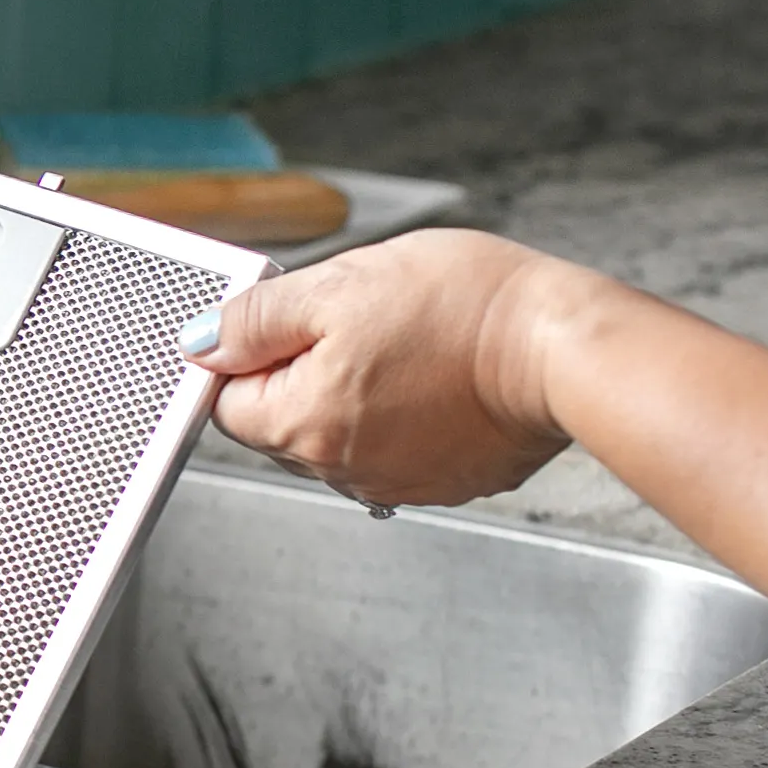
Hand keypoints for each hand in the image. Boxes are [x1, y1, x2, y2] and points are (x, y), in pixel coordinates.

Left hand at [179, 229, 587, 507]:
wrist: (567, 346)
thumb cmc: (465, 310)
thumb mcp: (336, 286)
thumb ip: (256, 320)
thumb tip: (200, 344)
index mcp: (303, 427)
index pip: (229, 402)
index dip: (252, 354)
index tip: (289, 322)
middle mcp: (344, 471)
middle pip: (282, 422)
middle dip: (302, 371)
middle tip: (359, 322)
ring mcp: (399, 482)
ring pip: (341, 433)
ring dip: (355, 391)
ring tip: (408, 345)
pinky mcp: (447, 480)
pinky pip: (397, 445)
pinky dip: (405, 412)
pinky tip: (437, 375)